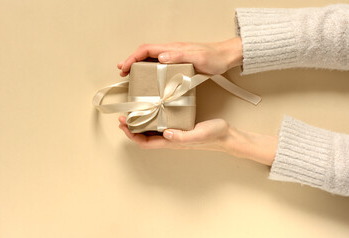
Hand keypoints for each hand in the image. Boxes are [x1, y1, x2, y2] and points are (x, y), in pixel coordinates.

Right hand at [117, 37, 242, 76]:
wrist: (226, 57)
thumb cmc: (214, 58)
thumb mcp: (198, 57)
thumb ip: (179, 56)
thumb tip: (160, 58)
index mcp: (172, 49)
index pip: (147, 50)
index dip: (133, 58)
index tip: (125, 67)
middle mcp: (171, 51)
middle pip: (145, 54)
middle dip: (131, 62)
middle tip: (123, 73)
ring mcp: (174, 57)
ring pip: (151, 59)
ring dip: (139, 66)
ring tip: (131, 76)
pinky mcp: (178, 63)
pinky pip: (159, 65)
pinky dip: (150, 70)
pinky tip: (149, 78)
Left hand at [118, 116, 277, 165]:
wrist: (227, 135)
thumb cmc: (214, 135)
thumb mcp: (199, 134)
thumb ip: (182, 136)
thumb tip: (165, 134)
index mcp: (173, 141)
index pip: (147, 142)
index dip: (133, 136)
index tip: (124, 125)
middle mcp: (171, 139)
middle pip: (145, 138)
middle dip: (132, 129)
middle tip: (122, 118)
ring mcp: (175, 133)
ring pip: (152, 132)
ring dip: (140, 124)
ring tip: (132, 114)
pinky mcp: (180, 127)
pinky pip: (161, 125)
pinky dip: (152, 119)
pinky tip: (152, 110)